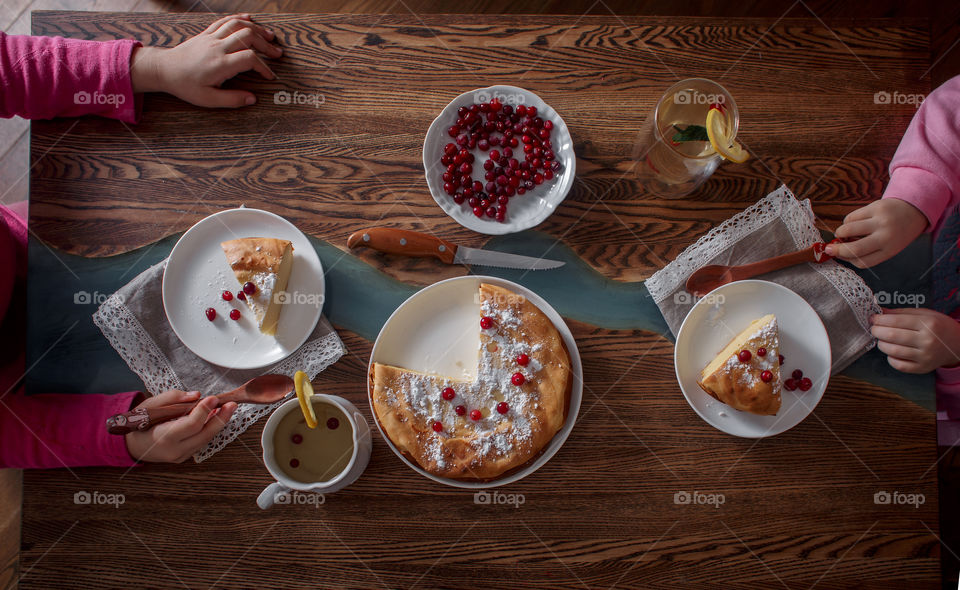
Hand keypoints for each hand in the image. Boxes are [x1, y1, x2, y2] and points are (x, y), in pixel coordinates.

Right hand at [125, 390, 236, 462]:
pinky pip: (201, 441)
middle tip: (231, 404)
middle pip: (204, 435)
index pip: (190, 425)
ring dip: (218, 423)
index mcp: (162, 437)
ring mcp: (180, 456)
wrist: (133, 445)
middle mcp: (173, 450)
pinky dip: (209, 429)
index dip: (204, 411)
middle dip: (220, 418)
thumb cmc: (139, 423)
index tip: (213, 398)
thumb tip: (196, 396)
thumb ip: (173, 398)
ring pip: (206, 439)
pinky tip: (215, 416)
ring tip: (227, 408)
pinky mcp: (185, 457)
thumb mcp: (150, 405)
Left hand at [130, 14, 280, 107]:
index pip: (249, 59)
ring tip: (269, 36)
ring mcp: (211, 38)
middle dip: (265, 45)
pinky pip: (225, 21)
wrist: (164, 69)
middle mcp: (217, 47)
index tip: (270, 75)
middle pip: (248, 37)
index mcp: (220, 64)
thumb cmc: (185, 85)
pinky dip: (239, 18)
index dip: (264, 66)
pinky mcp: (206, 34)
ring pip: (238, 25)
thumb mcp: (208, 99)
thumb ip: (232, 99)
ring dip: (256, 29)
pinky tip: (250, 20)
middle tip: (277, 53)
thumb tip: (253, 99)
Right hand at [824, 198, 926, 267]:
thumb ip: (869, 252)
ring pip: (848, 230)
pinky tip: (853, 222)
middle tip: (829, 249)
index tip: (841, 256)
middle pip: (854, 249)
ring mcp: (880, 221)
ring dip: (840, 233)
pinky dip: (847, 221)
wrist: (914, 209)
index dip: (848, 260)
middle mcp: (886, 236)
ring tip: (842, 233)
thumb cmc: (898, 232)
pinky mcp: (875, 207)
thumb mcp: (889, 247)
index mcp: (890, 250)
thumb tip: (839, 252)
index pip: (862, 262)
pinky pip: (851, 216)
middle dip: (837, 250)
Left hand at [870, 307, 959, 372]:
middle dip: (877, 331)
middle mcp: (927, 341)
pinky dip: (890, 358)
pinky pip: (898, 365)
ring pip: (892, 351)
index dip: (880, 319)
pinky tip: (891, 351)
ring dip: (881, 344)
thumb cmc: (938, 326)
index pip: (896, 321)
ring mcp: (925, 356)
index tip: (873, 318)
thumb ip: (900, 313)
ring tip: (882, 339)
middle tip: (874, 328)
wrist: (957, 344)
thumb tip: (879, 311)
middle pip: (892, 336)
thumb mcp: (924, 314)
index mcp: (928, 324)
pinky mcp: (922, 368)